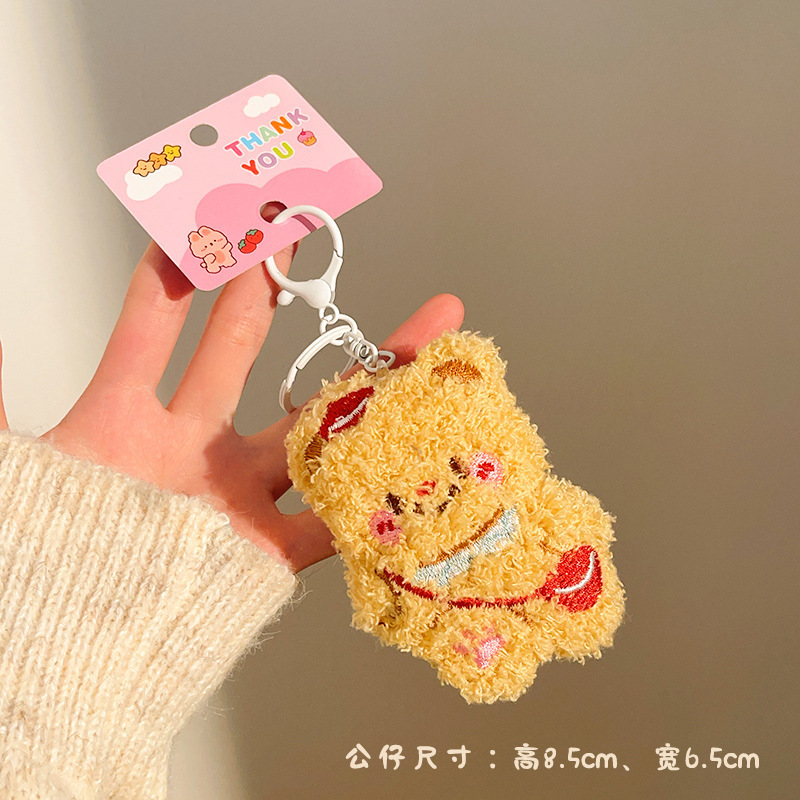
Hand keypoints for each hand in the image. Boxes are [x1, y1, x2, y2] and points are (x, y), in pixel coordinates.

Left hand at [0, 240, 463, 571]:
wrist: (58, 669)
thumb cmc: (35, 567)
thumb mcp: (14, 474)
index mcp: (122, 423)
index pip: (153, 327)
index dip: (175, 272)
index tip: (201, 221)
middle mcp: (188, 450)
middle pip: (242, 352)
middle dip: (272, 289)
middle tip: (298, 230)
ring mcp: (231, 499)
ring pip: (312, 427)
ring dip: (367, 383)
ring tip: (418, 338)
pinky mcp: (262, 557)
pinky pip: (331, 523)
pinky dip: (373, 495)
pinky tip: (423, 448)